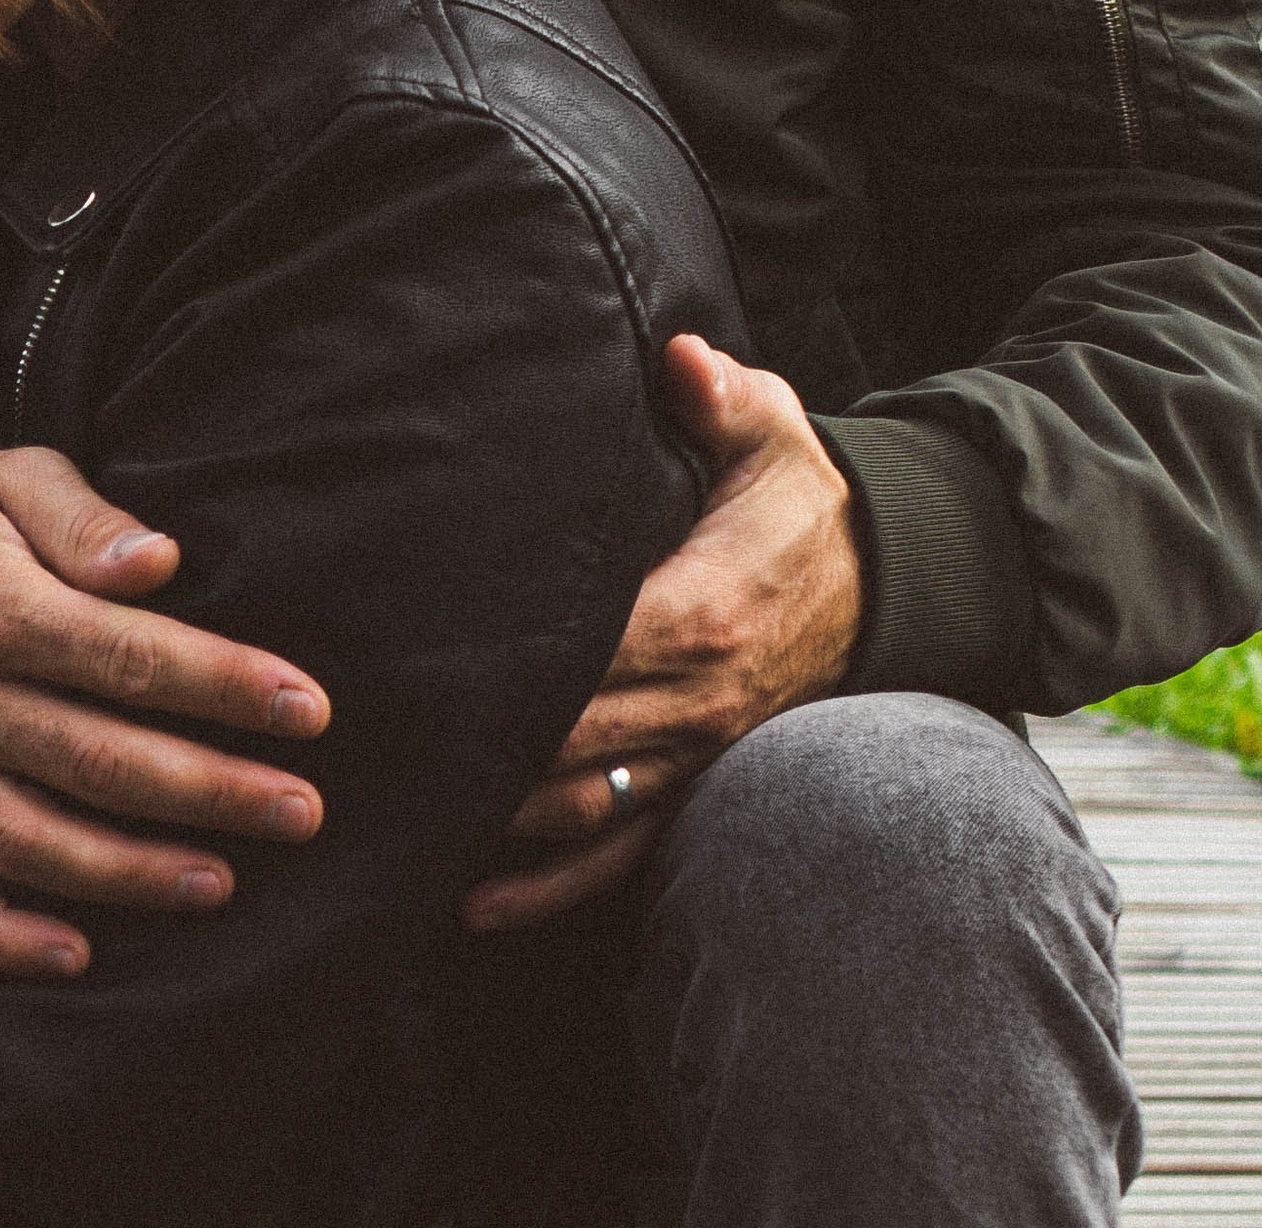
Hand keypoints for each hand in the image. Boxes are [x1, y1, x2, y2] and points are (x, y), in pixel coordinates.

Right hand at [0, 447, 331, 982]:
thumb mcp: (6, 473)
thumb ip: (85, 517)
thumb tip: (160, 562)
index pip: (128, 658)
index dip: (223, 685)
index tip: (305, 709)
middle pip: (101, 760)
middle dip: (211, 791)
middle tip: (301, 809)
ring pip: (37, 841)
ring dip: (132, 873)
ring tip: (221, 883)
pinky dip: (6, 938)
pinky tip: (78, 957)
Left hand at [461, 336, 861, 932]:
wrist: (882, 579)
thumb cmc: (801, 498)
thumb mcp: (771, 430)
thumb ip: (720, 393)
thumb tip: (682, 357)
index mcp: (699, 611)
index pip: (587, 649)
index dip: (509, 662)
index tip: (427, 660)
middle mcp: (695, 701)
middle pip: (562, 739)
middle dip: (476, 744)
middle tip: (379, 742)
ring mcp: (697, 756)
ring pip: (579, 807)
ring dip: (495, 819)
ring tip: (403, 816)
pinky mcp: (697, 786)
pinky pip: (621, 853)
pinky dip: (549, 888)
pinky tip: (476, 905)